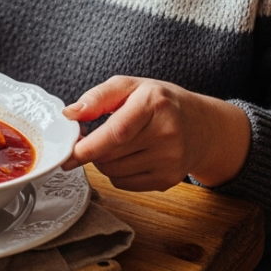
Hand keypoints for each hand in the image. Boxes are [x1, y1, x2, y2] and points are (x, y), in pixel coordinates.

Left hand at [60, 76, 250, 190]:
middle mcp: (167, 133)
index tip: (68, 153)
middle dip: (92, 150)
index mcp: (155, 103)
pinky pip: (123, 184)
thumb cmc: (161, 102)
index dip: (88, 147)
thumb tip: (69, 114)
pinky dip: (116, 173)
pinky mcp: (168, 180)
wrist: (203, 126)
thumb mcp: (131, 86)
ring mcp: (170, 160)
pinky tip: (129, 157)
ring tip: (117, 144)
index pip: (116, 132)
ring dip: (103, 161)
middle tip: (90, 139)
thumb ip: (98, 97)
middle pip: (110, 155)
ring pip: (113, 172)